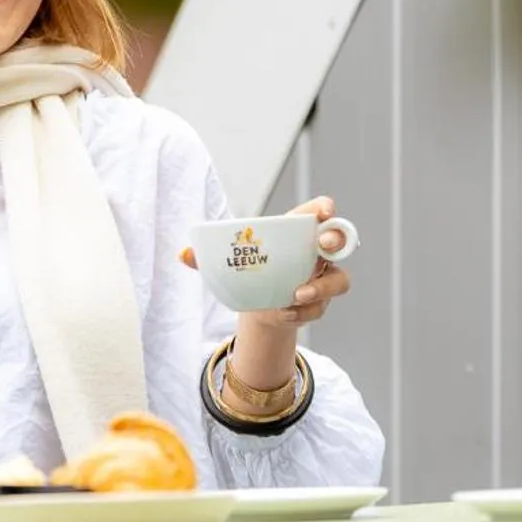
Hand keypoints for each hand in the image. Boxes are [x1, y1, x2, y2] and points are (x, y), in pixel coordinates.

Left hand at [180, 195, 353, 330]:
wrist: (258, 303)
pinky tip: (285, 313)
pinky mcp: (320, 302)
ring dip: (321, 287)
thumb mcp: (231, 260)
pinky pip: (321, 307)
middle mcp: (316, 252)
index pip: (317, 212)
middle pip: (339, 240)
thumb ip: (208, 257)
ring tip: (297, 295)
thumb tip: (183, 254)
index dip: (324, 208)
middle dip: (335, 239)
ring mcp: (323, 277)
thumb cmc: (250, 269)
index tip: (324, 210)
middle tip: (321, 247)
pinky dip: (304, 312)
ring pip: (339, 279)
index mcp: (295, 232)